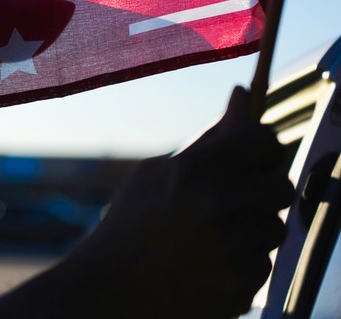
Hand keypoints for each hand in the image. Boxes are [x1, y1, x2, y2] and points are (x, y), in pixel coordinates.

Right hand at [79, 86, 294, 317]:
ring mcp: (230, 248)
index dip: (261, 146)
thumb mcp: (156, 175)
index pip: (260, 139)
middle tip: (229, 203)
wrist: (108, 292)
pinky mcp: (240, 285)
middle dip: (260, 193)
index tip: (252, 156)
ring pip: (274, 228)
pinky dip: (242, 265)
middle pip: (280, 186)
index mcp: (192, 171)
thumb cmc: (129, 227)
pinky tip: (207, 265)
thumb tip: (244, 94)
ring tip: (210, 238)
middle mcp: (216, 205)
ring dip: (251, 231)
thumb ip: (208, 138)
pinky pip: (263, 265)